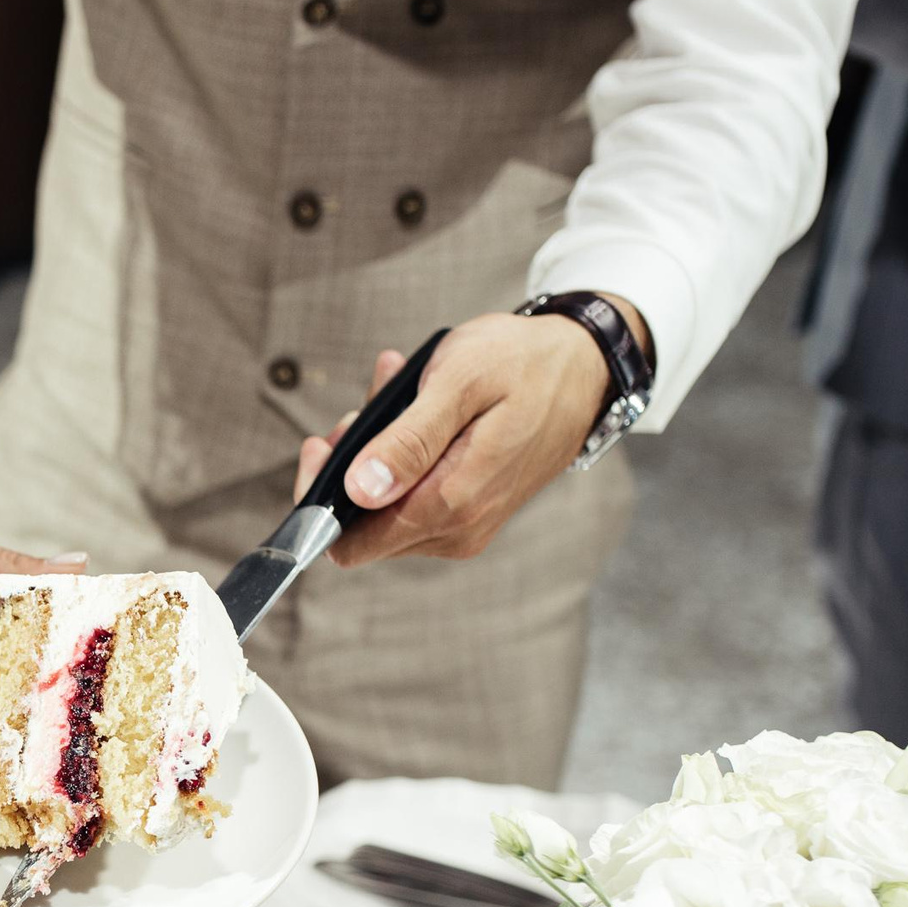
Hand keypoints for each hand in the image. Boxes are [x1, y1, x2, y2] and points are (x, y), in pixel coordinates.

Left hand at [292, 302, 645, 568]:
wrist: (584, 367)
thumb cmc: (524, 363)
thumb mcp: (459, 384)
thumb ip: (408, 442)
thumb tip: (360, 491)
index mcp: (450, 505)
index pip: (351, 543)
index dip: (323, 500)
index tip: (326, 444)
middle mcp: (456, 530)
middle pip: (364, 524)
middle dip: (354, 462)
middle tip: (371, 403)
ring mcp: (464, 526)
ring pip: (386, 505)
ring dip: (379, 448)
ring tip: (398, 388)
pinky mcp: (469, 512)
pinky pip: (414, 492)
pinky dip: (404, 451)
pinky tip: (417, 402)